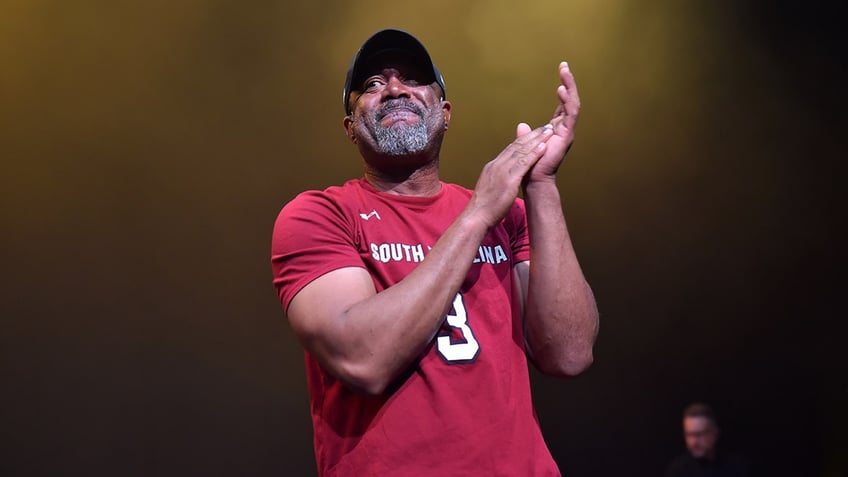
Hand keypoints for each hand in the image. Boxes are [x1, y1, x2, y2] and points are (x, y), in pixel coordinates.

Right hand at [470, 124, 553, 226]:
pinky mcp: (509, 180)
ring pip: (521, 151)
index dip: (523, 140)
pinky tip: (543, 147)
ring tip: (548, 132)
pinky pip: (524, 164)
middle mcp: (497, 165)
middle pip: (516, 146)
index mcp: (492, 167)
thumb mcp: (490, 188)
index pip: (510, 149)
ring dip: (536, 140)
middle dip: (532, 135)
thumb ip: (498, 179)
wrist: (476, 217)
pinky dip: (534, 154)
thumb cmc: (483, 208)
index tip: (533, 133)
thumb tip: (505, 178)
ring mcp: (502, 172)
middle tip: (545, 126)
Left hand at [517, 62, 580, 182]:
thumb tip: (521, 125)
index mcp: (557, 128)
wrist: (534, 179)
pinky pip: (570, 114)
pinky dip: (567, 101)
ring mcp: (567, 131)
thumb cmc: (531, 165)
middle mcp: (565, 128)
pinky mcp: (567, 135)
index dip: (563, 88)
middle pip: (570, 100)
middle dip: (568, 82)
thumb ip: (526, 134)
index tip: (561, 71)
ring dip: (569, 87)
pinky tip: (561, 89)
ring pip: (572, 104)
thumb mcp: (527, 144)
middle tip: (564, 65)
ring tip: (565, 72)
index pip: (562, 104)